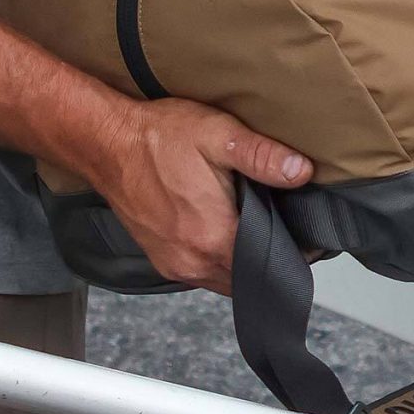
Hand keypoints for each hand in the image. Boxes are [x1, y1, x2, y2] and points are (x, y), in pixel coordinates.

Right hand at [79, 98, 311, 293]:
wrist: (106, 143)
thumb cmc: (158, 138)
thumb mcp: (218, 135)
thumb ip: (262, 156)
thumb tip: (301, 172)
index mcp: (214, 236)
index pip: (269, 263)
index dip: (293, 250)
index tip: (306, 233)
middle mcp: (194, 260)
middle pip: (249, 276)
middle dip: (269, 256)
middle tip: (285, 226)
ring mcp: (175, 264)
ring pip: (226, 279)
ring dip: (243, 260)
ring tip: (256, 227)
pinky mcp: (162, 259)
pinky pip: (203, 273)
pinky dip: (219, 259)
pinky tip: (224, 231)